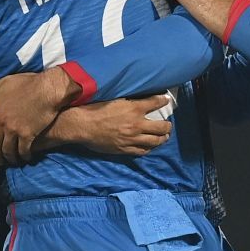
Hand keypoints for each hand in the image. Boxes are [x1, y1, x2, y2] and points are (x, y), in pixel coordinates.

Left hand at [0, 66, 80, 165]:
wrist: (48, 89)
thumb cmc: (28, 83)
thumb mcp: (5, 82)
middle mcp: (1, 122)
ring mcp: (14, 130)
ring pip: (7, 150)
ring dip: (9, 158)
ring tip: (11, 161)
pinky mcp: (27, 135)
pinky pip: (23, 150)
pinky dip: (23, 156)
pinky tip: (25, 157)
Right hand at [47, 95, 173, 156]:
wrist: (82, 125)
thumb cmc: (94, 109)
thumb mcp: (114, 99)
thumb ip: (128, 100)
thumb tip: (137, 99)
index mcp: (134, 108)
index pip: (156, 102)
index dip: (163, 100)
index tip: (165, 99)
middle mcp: (137, 124)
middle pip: (162, 127)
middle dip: (167, 126)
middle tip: (167, 125)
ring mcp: (132, 138)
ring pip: (155, 141)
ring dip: (162, 138)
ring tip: (163, 137)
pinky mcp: (125, 149)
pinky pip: (142, 151)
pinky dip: (148, 148)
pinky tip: (149, 146)